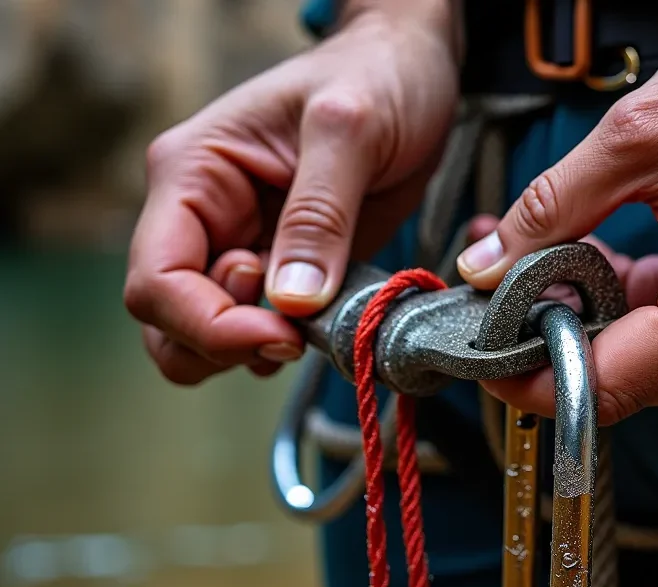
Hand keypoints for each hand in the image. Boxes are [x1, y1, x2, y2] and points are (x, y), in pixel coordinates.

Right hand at [123, 9, 458, 384]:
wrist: (413, 73)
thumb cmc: (376, 77)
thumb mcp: (350, 126)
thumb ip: (319, 211)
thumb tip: (291, 299)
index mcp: (192, 174)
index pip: (157, 279)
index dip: (207, 324)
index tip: (279, 334)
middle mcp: (203, 218)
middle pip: (169, 321)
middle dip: (224, 345)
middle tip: (296, 335)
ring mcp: (242, 247)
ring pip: (204, 338)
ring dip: (250, 354)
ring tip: (311, 325)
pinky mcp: (284, 270)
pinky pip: (260, 330)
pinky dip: (284, 345)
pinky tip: (323, 324)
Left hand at [456, 0, 657, 424]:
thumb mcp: (637, 136)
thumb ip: (548, 210)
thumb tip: (484, 266)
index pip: (607, 384)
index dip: (530, 379)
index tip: (482, 354)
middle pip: (626, 385)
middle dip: (554, 346)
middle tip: (501, 300)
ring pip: (647, 368)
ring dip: (590, 326)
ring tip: (547, 268)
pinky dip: (628, 312)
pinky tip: (598, 266)